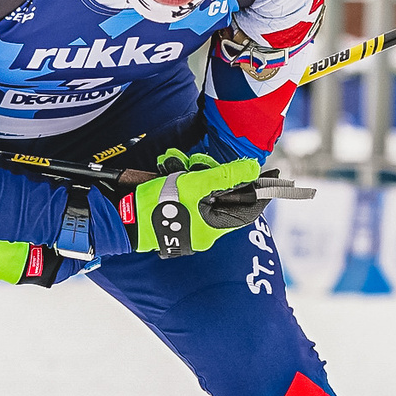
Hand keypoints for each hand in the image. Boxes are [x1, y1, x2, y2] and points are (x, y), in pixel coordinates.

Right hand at [120, 149, 265, 256]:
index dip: (260, 190)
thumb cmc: (157, 207)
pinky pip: (187, 199)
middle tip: (197, 164)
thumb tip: (252, 168)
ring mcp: (189, 227)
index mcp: (214, 226)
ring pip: (202, 194)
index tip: (273, 176)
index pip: (248, 208)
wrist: (122, 220)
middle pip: (222, 197)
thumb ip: (224, 176)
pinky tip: (167, 173)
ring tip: (173, 168)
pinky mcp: (175, 221)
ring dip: (191, 176)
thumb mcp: (193, 185)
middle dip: (212, 175)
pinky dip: (179, 183)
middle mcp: (204, 230)